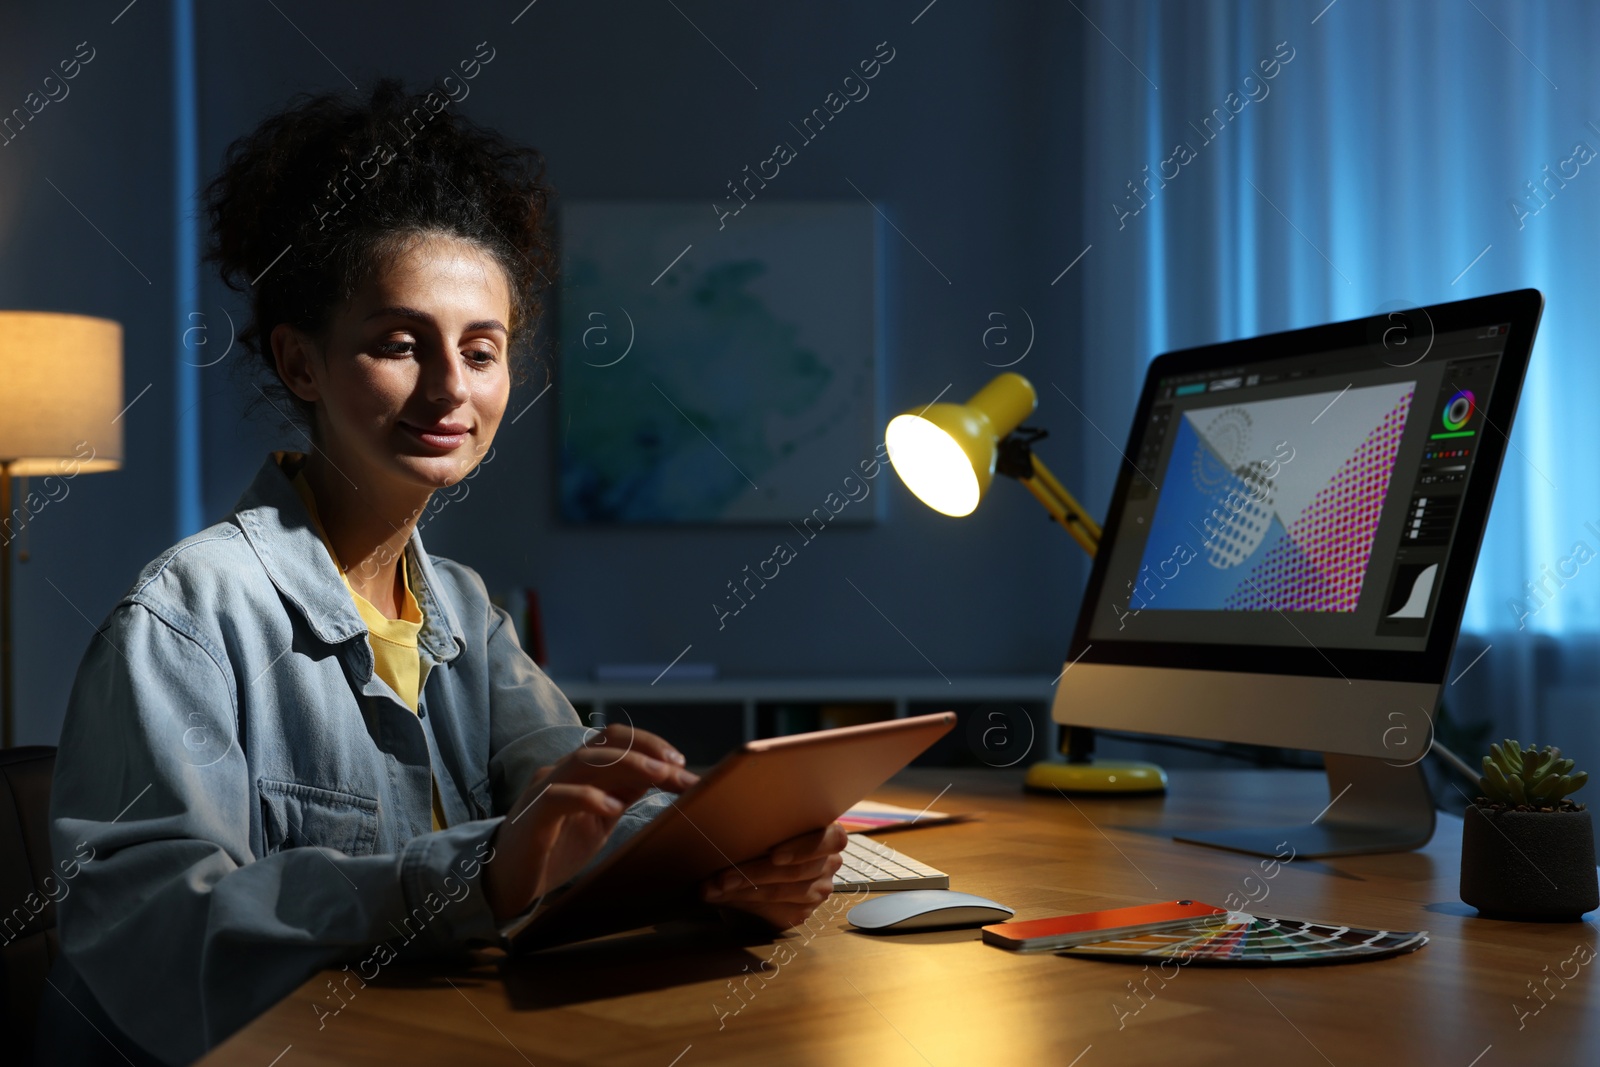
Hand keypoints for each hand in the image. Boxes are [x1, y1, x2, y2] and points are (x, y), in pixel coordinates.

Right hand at [483, 724, 698, 920]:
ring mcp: (544, 791)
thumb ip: (623, 793)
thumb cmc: (554, 847)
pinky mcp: (532, 817)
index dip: (651, 744)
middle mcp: (562, 772)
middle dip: (649, 751)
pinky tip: (613, 809)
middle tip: (680, 770)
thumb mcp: (599, 819)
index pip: (616, 740)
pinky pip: (559, 797)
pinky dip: (589, 798)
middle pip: (606, 743)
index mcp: (580, 772)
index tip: (682, 766)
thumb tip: (664, 774)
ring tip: (659, 776)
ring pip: (586, 761)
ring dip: (628, 764)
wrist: (506, 882)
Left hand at [699, 822, 847, 931]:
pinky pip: (773, 911)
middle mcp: (829, 862)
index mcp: (828, 833)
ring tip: (712, 886)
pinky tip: (721, 896)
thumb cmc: (764, 832)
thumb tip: (712, 793)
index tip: (774, 855)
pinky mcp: (801, 911)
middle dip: (752, 873)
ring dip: (741, 890)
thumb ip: (758, 814)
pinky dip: (742, 902)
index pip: (832, 840)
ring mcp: (817, 890)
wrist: (757, 864)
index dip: (803, 848)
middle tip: (719, 876)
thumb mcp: (765, 820)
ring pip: (779, 892)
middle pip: (794, 871)